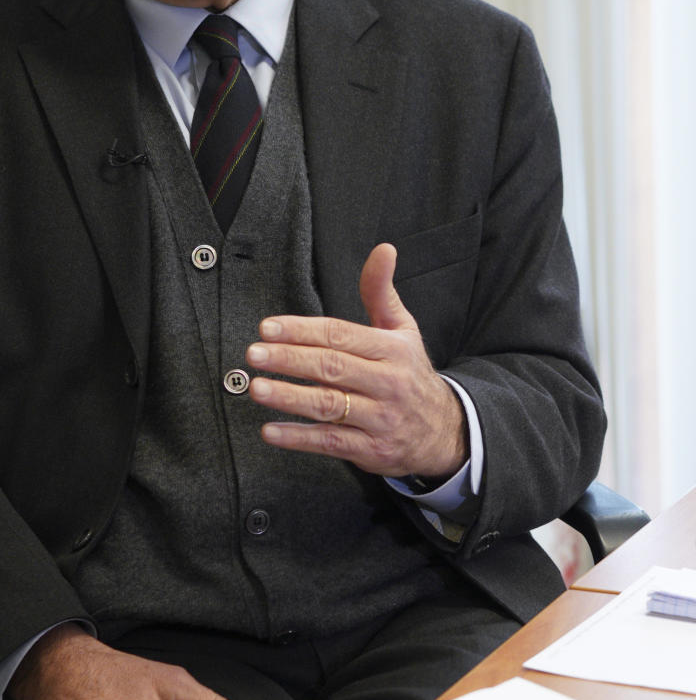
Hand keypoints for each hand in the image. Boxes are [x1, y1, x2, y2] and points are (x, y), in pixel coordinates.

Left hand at [246, 243, 467, 479]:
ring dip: (289, 398)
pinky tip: (270, 431)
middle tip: (254, 354)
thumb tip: (382, 249)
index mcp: (392, 349)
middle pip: (332, 368)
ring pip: (329, 405)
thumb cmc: (410, 373)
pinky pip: (332, 442)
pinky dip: (300, 438)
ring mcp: (381, 418)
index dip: (302, 330)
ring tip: (256, 388)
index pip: (340, 335)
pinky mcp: (373, 450)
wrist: (445, 431)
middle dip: (289, 360)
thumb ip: (381, 292)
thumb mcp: (403, 330)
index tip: (268, 328)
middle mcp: (388, 383)